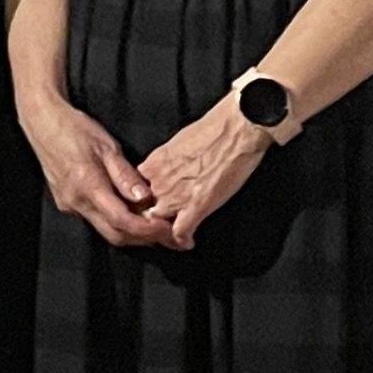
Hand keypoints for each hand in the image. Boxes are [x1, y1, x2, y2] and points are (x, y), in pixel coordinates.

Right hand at [22, 91, 167, 249]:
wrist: (42, 123)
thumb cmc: (75, 128)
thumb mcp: (107, 146)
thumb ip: (125, 175)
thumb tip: (145, 198)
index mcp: (88, 185)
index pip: (122, 221)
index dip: (147, 230)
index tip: (167, 230)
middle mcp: (76, 202)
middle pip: (114, 235)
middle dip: (142, 239)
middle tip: (166, 234)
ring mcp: (69, 205)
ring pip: (104, 229)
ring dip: (129, 231)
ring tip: (152, 223)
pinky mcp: (66, 203)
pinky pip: (94, 219)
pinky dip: (115, 220)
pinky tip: (128, 210)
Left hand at [136, 101, 274, 247]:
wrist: (236, 131)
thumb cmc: (213, 129)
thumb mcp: (178, 142)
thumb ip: (167, 160)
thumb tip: (169, 168)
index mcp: (153, 164)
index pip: (137, 191)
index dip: (143, 202)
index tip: (150, 208)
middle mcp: (159, 181)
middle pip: (144, 210)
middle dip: (149, 221)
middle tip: (159, 228)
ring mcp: (175, 196)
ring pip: (158, 224)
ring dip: (164, 234)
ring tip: (172, 238)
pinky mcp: (196, 206)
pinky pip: (181, 232)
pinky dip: (182, 241)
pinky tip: (188, 243)